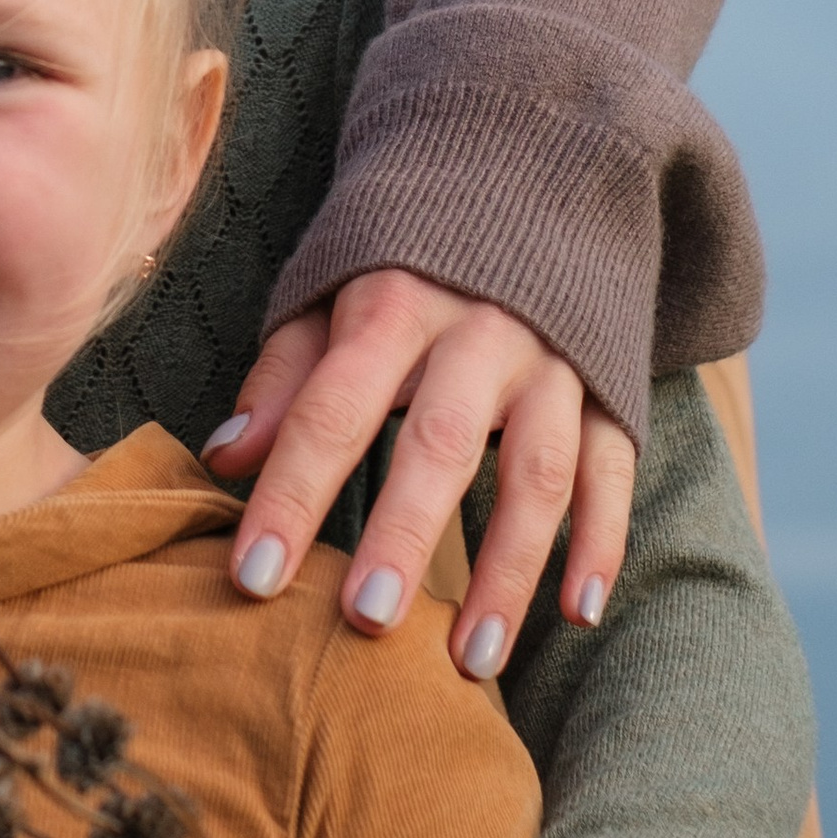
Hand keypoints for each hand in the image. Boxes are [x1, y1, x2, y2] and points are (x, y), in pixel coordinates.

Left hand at [204, 273, 634, 676]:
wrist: (529, 176)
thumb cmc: (403, 261)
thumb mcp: (330, 293)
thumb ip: (285, 375)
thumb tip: (225, 456)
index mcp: (393, 304)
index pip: (332, 407)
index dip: (292, 492)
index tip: (253, 577)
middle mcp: (479, 333)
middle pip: (440, 441)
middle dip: (404, 532)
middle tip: (367, 622)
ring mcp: (553, 363)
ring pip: (538, 471)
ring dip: (508, 569)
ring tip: (471, 660)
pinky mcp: (609, 388)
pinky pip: (611, 470)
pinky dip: (601, 542)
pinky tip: (578, 613)